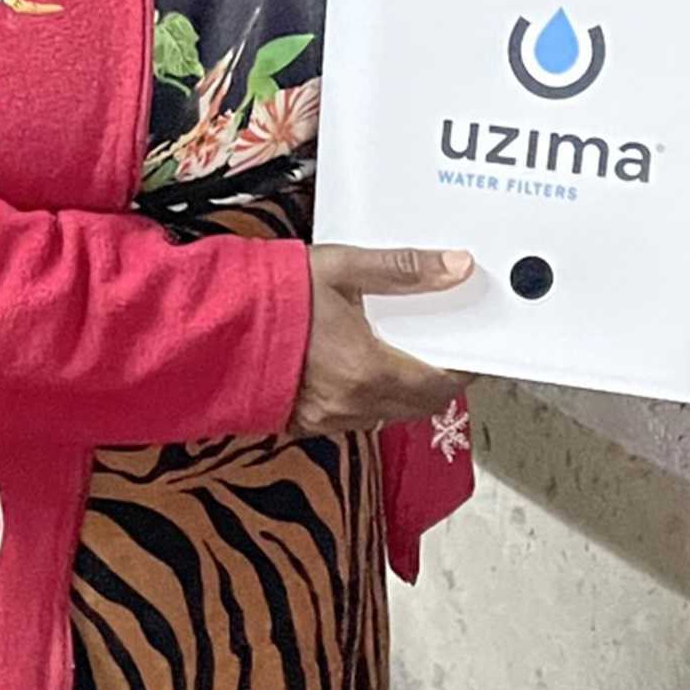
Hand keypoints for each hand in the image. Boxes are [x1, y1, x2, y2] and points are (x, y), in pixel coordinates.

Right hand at [290, 246, 471, 436]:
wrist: (215, 323)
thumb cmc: (275, 294)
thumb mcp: (343, 267)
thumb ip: (404, 270)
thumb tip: (458, 267)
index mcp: (369, 369)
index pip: (441, 383)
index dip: (465, 368)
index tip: (474, 349)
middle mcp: (353, 404)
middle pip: (419, 405)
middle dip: (438, 381)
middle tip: (444, 349)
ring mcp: (327, 418)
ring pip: (388, 414)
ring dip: (405, 392)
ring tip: (404, 355)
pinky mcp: (304, 422)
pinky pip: (355, 418)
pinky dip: (370, 398)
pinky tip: (362, 368)